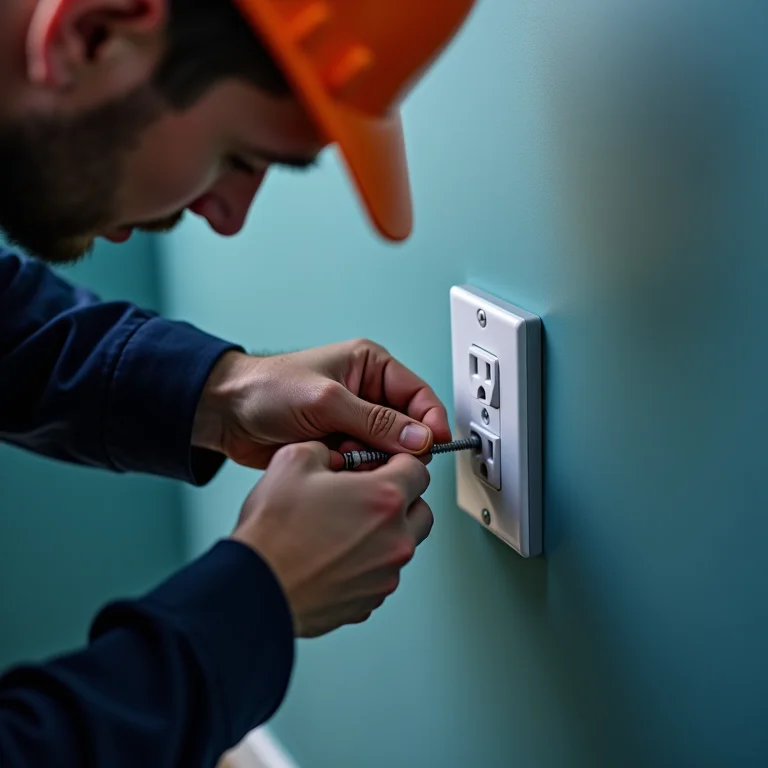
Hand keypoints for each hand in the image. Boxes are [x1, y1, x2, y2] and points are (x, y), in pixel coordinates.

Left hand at [193, 340, 451, 469]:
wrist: (226, 414)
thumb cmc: (267, 388)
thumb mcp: (326, 400)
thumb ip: (376, 421)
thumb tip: (419, 438)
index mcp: (370, 366)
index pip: (417, 395)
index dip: (430, 421)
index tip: (435, 446)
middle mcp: (366, 394)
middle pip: (406, 427)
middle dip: (395, 446)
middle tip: (376, 454)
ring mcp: (352, 422)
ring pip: (385, 451)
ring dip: (371, 460)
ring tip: (346, 457)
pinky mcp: (339, 446)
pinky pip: (363, 465)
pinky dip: (354, 471)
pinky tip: (335, 465)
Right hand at [232, 441, 432, 636]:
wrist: (254, 589)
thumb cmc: (273, 531)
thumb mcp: (293, 461)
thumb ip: (325, 449)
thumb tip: (332, 456)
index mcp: (385, 498)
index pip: (418, 469)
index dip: (397, 462)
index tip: (381, 465)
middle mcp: (395, 538)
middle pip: (420, 509)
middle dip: (401, 498)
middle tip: (368, 494)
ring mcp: (385, 574)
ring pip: (403, 544)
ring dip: (385, 532)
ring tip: (345, 526)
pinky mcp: (369, 601)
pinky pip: (381, 574)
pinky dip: (367, 563)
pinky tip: (335, 555)